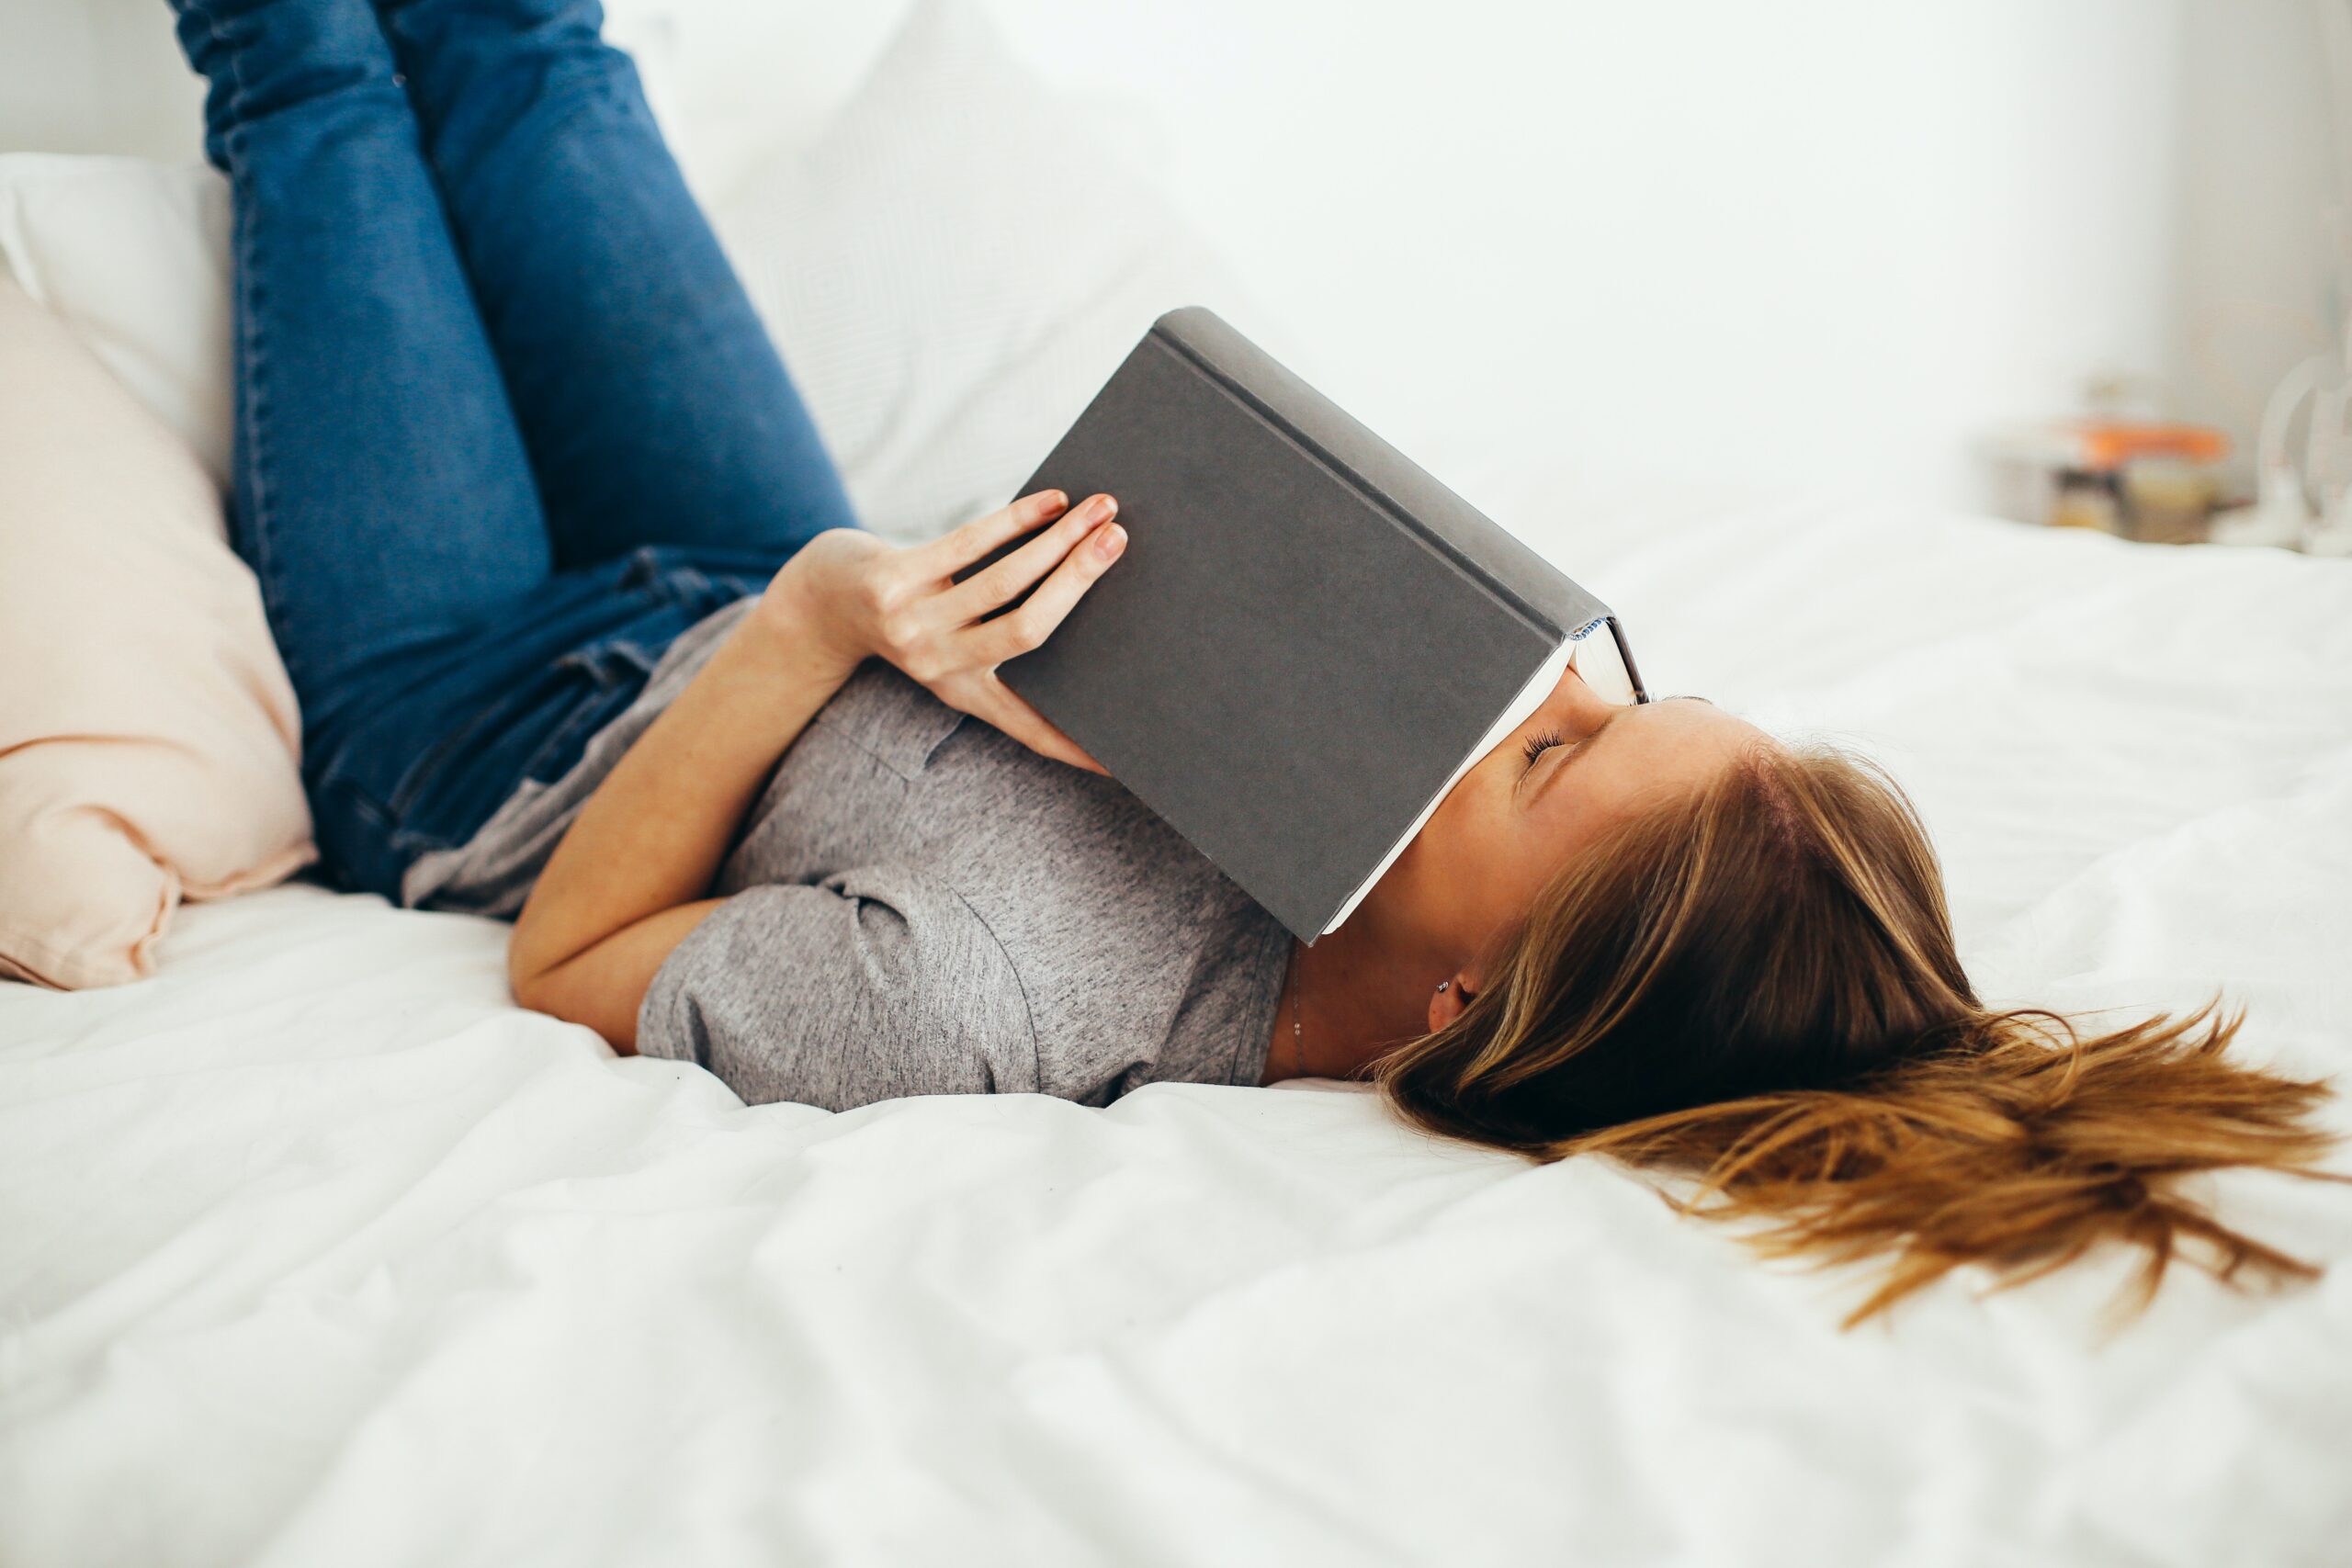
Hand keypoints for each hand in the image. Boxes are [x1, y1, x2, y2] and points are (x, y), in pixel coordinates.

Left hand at [759, 489, 1126, 771]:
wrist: (819, 602)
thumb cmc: (909, 617)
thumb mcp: (952, 648)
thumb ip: (1004, 638)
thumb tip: (1080, 592)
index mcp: (966, 692)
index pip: (1031, 728)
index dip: (1078, 747)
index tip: (1123, 763)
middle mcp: (941, 666)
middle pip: (1028, 631)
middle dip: (1079, 582)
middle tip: (1120, 541)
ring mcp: (914, 625)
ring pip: (1003, 582)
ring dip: (1058, 540)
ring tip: (1101, 511)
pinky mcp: (892, 581)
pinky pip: (967, 545)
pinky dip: (1015, 519)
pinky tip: (1052, 500)